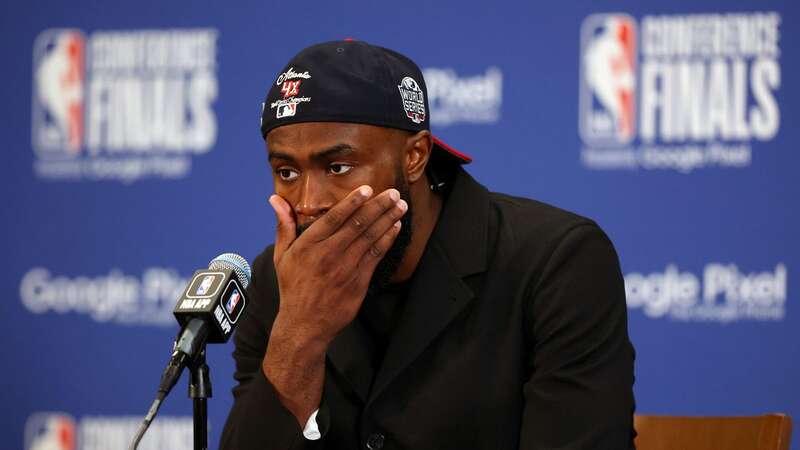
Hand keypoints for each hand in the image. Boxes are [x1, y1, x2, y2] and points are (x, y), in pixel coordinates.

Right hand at [268, 185, 407, 345]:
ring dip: (387, 219)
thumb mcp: (282, 255)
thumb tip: (275, 199)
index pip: (334, 218)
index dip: (352, 202)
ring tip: (401, 205)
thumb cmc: (293, 287)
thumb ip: (284, 225)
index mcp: (308, 245)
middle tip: (394, 192)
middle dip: (378, 206)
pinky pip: (376, 255)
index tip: (367, 189)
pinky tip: (395, 227)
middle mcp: (328, 254)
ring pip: (370, 237)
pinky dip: (387, 239)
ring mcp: (345, 268)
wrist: (304, 324)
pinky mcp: (358, 281)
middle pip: (358, 224)